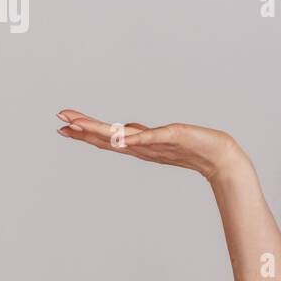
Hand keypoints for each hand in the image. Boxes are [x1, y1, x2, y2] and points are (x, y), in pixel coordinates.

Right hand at [56, 109, 246, 181]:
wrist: (220, 159)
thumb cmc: (194, 148)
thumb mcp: (161, 138)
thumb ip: (142, 135)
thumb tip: (125, 129)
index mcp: (139, 147)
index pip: (106, 138)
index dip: (84, 132)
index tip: (63, 125)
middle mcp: (143, 148)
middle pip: (107, 138)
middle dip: (83, 130)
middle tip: (60, 122)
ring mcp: (155, 145)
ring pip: (121, 138)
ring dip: (99, 131)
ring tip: (78, 125)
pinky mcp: (170, 139)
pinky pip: (149, 137)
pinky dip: (134, 137)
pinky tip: (119, 135)